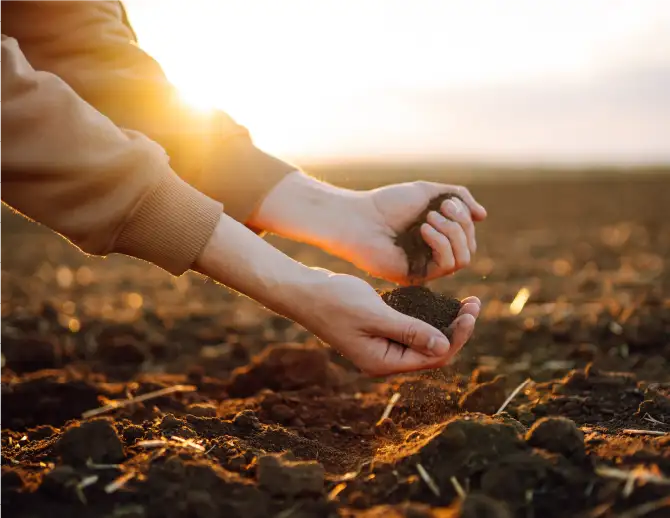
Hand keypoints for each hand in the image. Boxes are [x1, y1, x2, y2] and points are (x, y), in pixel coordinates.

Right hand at [194, 214, 479, 376]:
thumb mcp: (375, 314)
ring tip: (465, 302)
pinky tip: (439, 301)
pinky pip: (410, 327)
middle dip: (456, 329)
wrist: (302, 291)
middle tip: (474, 303)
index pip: (433, 357)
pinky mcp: (378, 330)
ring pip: (423, 338)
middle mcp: (385, 358)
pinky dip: (427, 316)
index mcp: (383, 361)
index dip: (457, 337)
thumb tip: (445, 346)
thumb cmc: (334, 301)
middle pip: (432, 351)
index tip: (471, 312)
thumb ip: (410, 331)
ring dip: (444, 322)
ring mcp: (381, 345)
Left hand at [249, 173, 486, 284]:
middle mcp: (433, 253)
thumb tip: (483, 216)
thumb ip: (458, 198)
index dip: (465, 217)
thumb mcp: (429, 192)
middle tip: (440, 208)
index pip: (468, 234)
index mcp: (437, 235)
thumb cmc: (387, 204)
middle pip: (469, 247)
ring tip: (429, 218)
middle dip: (461, 224)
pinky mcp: (416, 276)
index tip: (447, 201)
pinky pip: (446, 266)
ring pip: (463, 258)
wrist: (358, 218)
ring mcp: (425, 266)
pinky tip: (424, 229)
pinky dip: (441, 244)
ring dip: (452, 233)